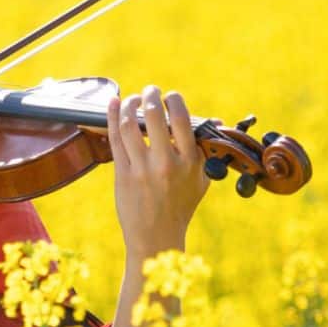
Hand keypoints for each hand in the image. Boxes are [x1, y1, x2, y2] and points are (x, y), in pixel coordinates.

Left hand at [105, 85, 209, 259]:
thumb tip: (214, 121)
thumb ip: (204, 150)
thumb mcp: (201, 179)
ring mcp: (142, 169)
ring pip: (131, 125)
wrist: (156, 236)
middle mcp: (166, 163)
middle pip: (155, 115)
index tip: (170, 96)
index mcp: (189, 162)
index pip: (182, 119)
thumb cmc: (180, 205)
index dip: (174, 100)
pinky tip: (114, 104)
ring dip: (130, 104)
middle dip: (151, 94)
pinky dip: (113, 117)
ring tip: (132, 99)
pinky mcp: (123, 175)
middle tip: (150, 90)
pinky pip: (115, 139)